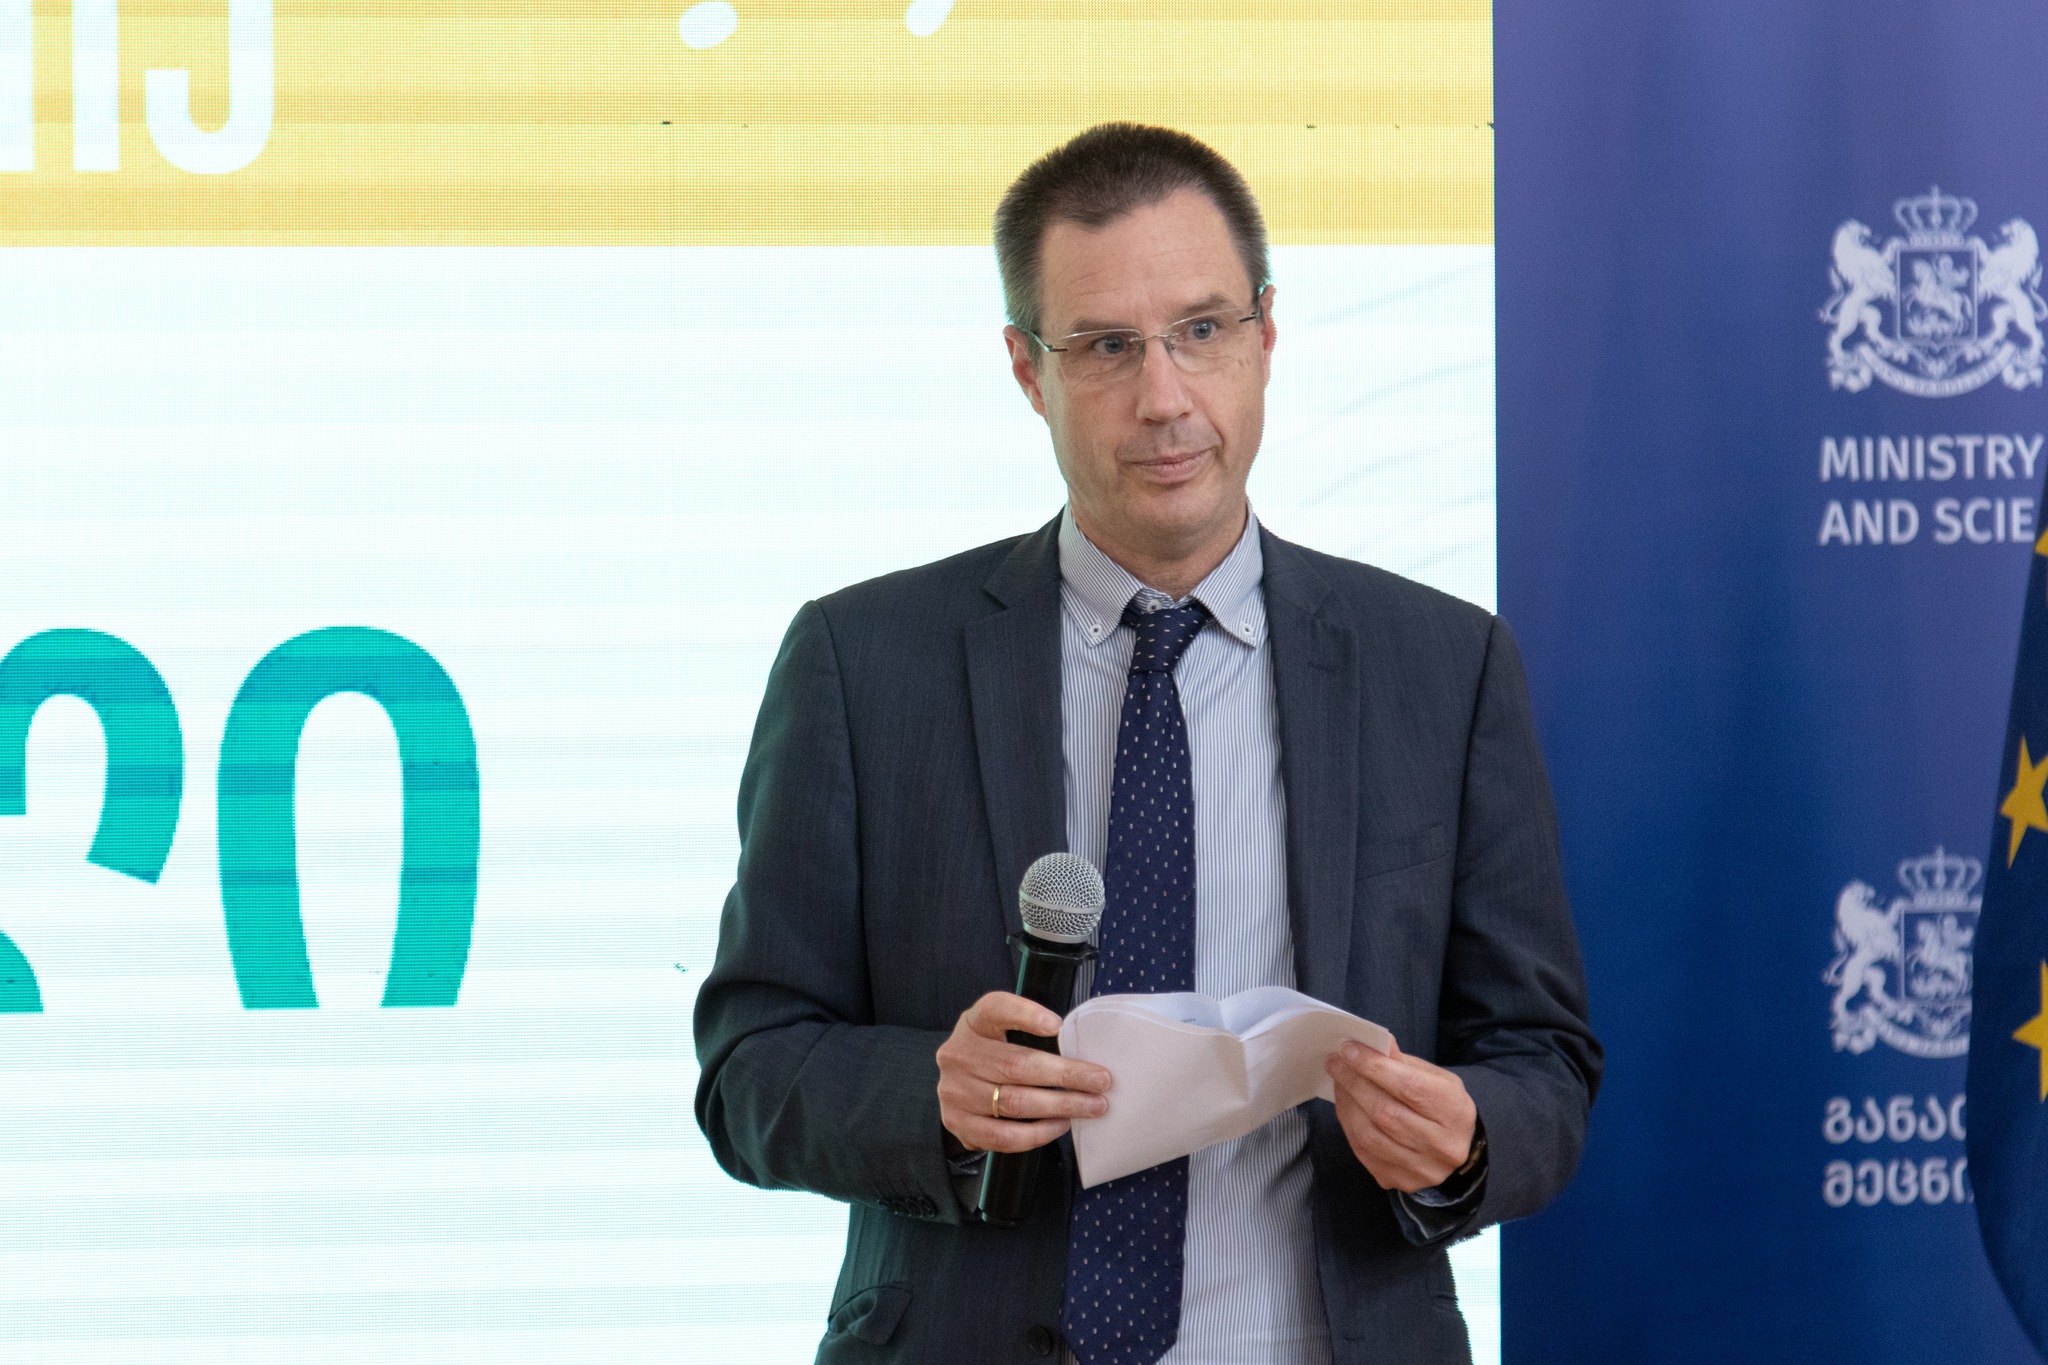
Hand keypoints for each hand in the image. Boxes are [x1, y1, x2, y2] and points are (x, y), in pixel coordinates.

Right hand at [936, 992, 1112, 1153]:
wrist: (952, 1088)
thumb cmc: (991, 1056)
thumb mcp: (999, 1033)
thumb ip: (1029, 1036)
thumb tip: (1083, 1052)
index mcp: (973, 1025)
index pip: (994, 1009)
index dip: (1025, 1015)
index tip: (1057, 1025)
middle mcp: (960, 1056)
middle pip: (1016, 1065)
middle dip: (1066, 1075)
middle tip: (1100, 1081)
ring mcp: (956, 1092)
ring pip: (1014, 1103)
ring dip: (1060, 1107)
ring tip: (1091, 1106)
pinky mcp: (958, 1124)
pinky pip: (1002, 1136)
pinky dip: (1036, 1134)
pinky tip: (1059, 1125)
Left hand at [1325, 1037, 1476, 1192]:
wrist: (1456, 1145)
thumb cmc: (1440, 1104)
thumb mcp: (1434, 1076)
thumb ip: (1402, 1062)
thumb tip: (1370, 1044)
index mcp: (1456, 1112)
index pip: (1409, 1086)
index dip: (1373, 1067)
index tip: (1348, 1050)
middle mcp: (1444, 1145)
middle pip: (1385, 1113)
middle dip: (1354, 1083)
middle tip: (1335, 1063)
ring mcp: (1424, 1169)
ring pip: (1370, 1136)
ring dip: (1347, 1104)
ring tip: (1339, 1083)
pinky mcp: (1403, 1181)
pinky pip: (1364, 1153)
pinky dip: (1349, 1126)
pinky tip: (1346, 1106)